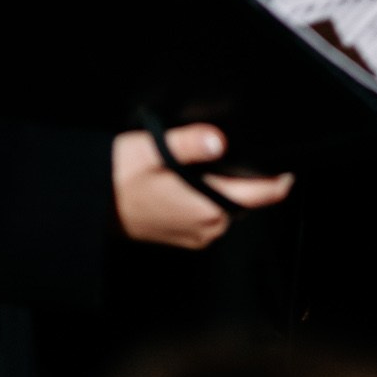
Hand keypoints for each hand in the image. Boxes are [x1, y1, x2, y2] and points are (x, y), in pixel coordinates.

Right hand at [111, 124, 292, 249]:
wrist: (87, 207)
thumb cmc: (117, 178)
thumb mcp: (153, 150)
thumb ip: (190, 143)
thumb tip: (219, 140)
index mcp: (208, 208)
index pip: (262, 196)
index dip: (279, 180)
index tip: (289, 166)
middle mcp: (208, 227)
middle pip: (246, 200)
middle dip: (250, 179)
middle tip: (244, 153)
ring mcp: (195, 235)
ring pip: (229, 207)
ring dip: (228, 188)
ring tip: (217, 163)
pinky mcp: (182, 236)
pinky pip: (211, 215)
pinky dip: (211, 198)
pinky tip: (195, 180)